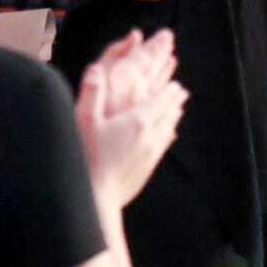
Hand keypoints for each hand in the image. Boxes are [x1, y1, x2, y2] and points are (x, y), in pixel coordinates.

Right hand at [75, 29, 188, 205]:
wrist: (98, 197)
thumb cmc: (88, 156)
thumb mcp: (86, 120)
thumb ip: (92, 92)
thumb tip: (95, 69)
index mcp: (138, 120)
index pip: (161, 100)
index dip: (170, 90)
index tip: (176, 83)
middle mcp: (151, 135)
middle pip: (169, 113)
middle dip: (175, 100)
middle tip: (181, 91)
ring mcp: (152, 153)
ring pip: (169, 129)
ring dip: (174, 116)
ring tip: (177, 110)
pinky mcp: (148, 168)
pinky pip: (164, 146)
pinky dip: (168, 134)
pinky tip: (167, 135)